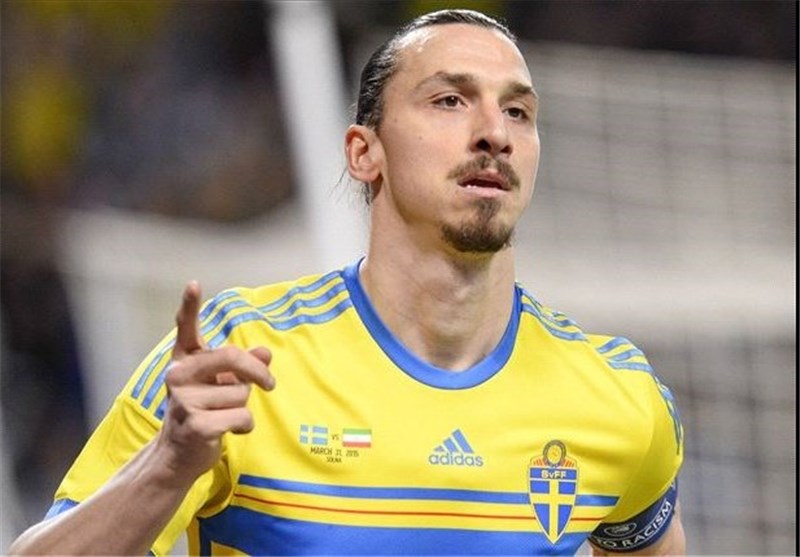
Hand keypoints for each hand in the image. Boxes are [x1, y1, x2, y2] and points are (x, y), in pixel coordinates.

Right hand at [156, 282, 274, 484]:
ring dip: (243, 406)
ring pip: (240, 393)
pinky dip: (244, 426)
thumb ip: (243, 367)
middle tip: (270, 384)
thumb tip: (266, 352)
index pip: (185, 328)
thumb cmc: (204, 412)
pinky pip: (242, 417)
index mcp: (183, 361)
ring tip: (225, 415)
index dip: (189, 305)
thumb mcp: (222, 385)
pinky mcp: (196, 425)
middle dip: (257, 371)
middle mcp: (178, 376)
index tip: (193, 283)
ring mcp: (184, 401)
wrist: (177, 457)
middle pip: (231, 356)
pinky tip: (228, 431)